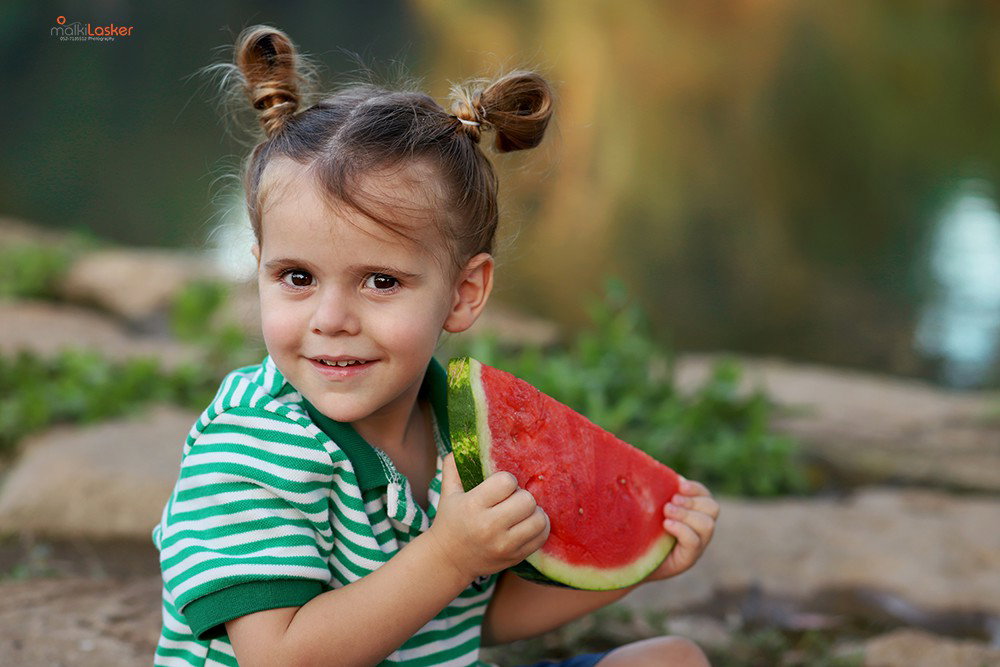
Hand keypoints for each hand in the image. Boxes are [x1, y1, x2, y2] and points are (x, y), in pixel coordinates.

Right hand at [426, 454, 549, 582]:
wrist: (447, 560)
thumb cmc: (450, 521)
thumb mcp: (448, 493)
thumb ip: (453, 466)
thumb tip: (463, 443)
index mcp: (473, 506)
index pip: (506, 483)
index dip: (507, 480)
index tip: (501, 485)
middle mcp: (489, 527)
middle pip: (527, 500)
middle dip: (522, 495)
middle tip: (514, 498)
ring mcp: (504, 545)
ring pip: (538, 519)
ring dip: (534, 511)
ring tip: (524, 510)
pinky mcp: (515, 557)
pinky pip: (541, 537)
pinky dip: (540, 527)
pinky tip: (529, 523)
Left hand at [644, 477, 718, 580]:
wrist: (628, 561)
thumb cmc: (638, 530)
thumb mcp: (649, 508)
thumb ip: (657, 492)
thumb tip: (654, 471)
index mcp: (693, 513)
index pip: (706, 496)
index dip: (696, 488)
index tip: (679, 484)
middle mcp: (699, 529)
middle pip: (713, 508)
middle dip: (692, 501)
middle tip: (671, 502)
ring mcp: (696, 546)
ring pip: (707, 525)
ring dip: (686, 514)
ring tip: (666, 512)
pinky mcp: (687, 559)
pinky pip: (694, 542)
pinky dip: (681, 529)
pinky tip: (666, 524)